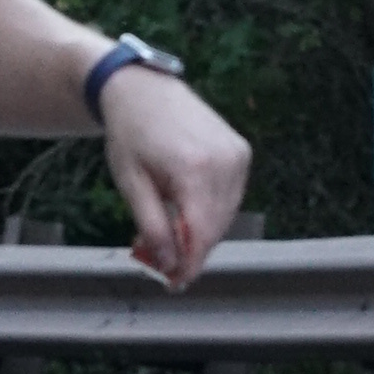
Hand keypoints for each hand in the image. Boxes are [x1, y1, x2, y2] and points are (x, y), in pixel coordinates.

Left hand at [101, 73, 251, 288]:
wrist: (144, 89)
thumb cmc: (131, 134)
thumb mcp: (131, 184)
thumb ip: (153, 226)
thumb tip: (168, 263)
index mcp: (193, 169)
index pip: (200, 234)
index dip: (189, 265)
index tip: (174, 284)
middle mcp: (224, 162)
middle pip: (215, 228)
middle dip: (191, 252)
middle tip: (163, 264)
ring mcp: (238, 155)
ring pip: (225, 216)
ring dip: (201, 233)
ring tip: (169, 234)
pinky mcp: (242, 151)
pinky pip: (231, 197)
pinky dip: (211, 211)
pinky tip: (186, 210)